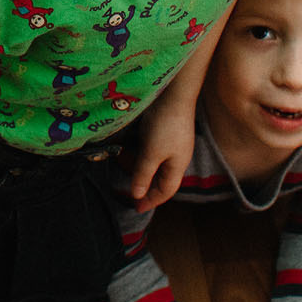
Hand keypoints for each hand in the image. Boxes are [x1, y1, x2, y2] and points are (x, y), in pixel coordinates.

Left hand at [127, 94, 195, 211]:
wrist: (173, 93)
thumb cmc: (165, 126)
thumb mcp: (151, 153)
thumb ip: (143, 174)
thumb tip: (137, 195)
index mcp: (177, 166)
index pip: (165, 191)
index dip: (151, 201)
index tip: (136, 208)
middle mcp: (176, 156)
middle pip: (161, 178)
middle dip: (145, 186)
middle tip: (127, 191)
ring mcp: (170, 143)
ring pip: (154, 164)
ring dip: (140, 169)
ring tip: (124, 169)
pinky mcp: (163, 131)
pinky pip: (151, 151)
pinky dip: (140, 155)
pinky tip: (128, 151)